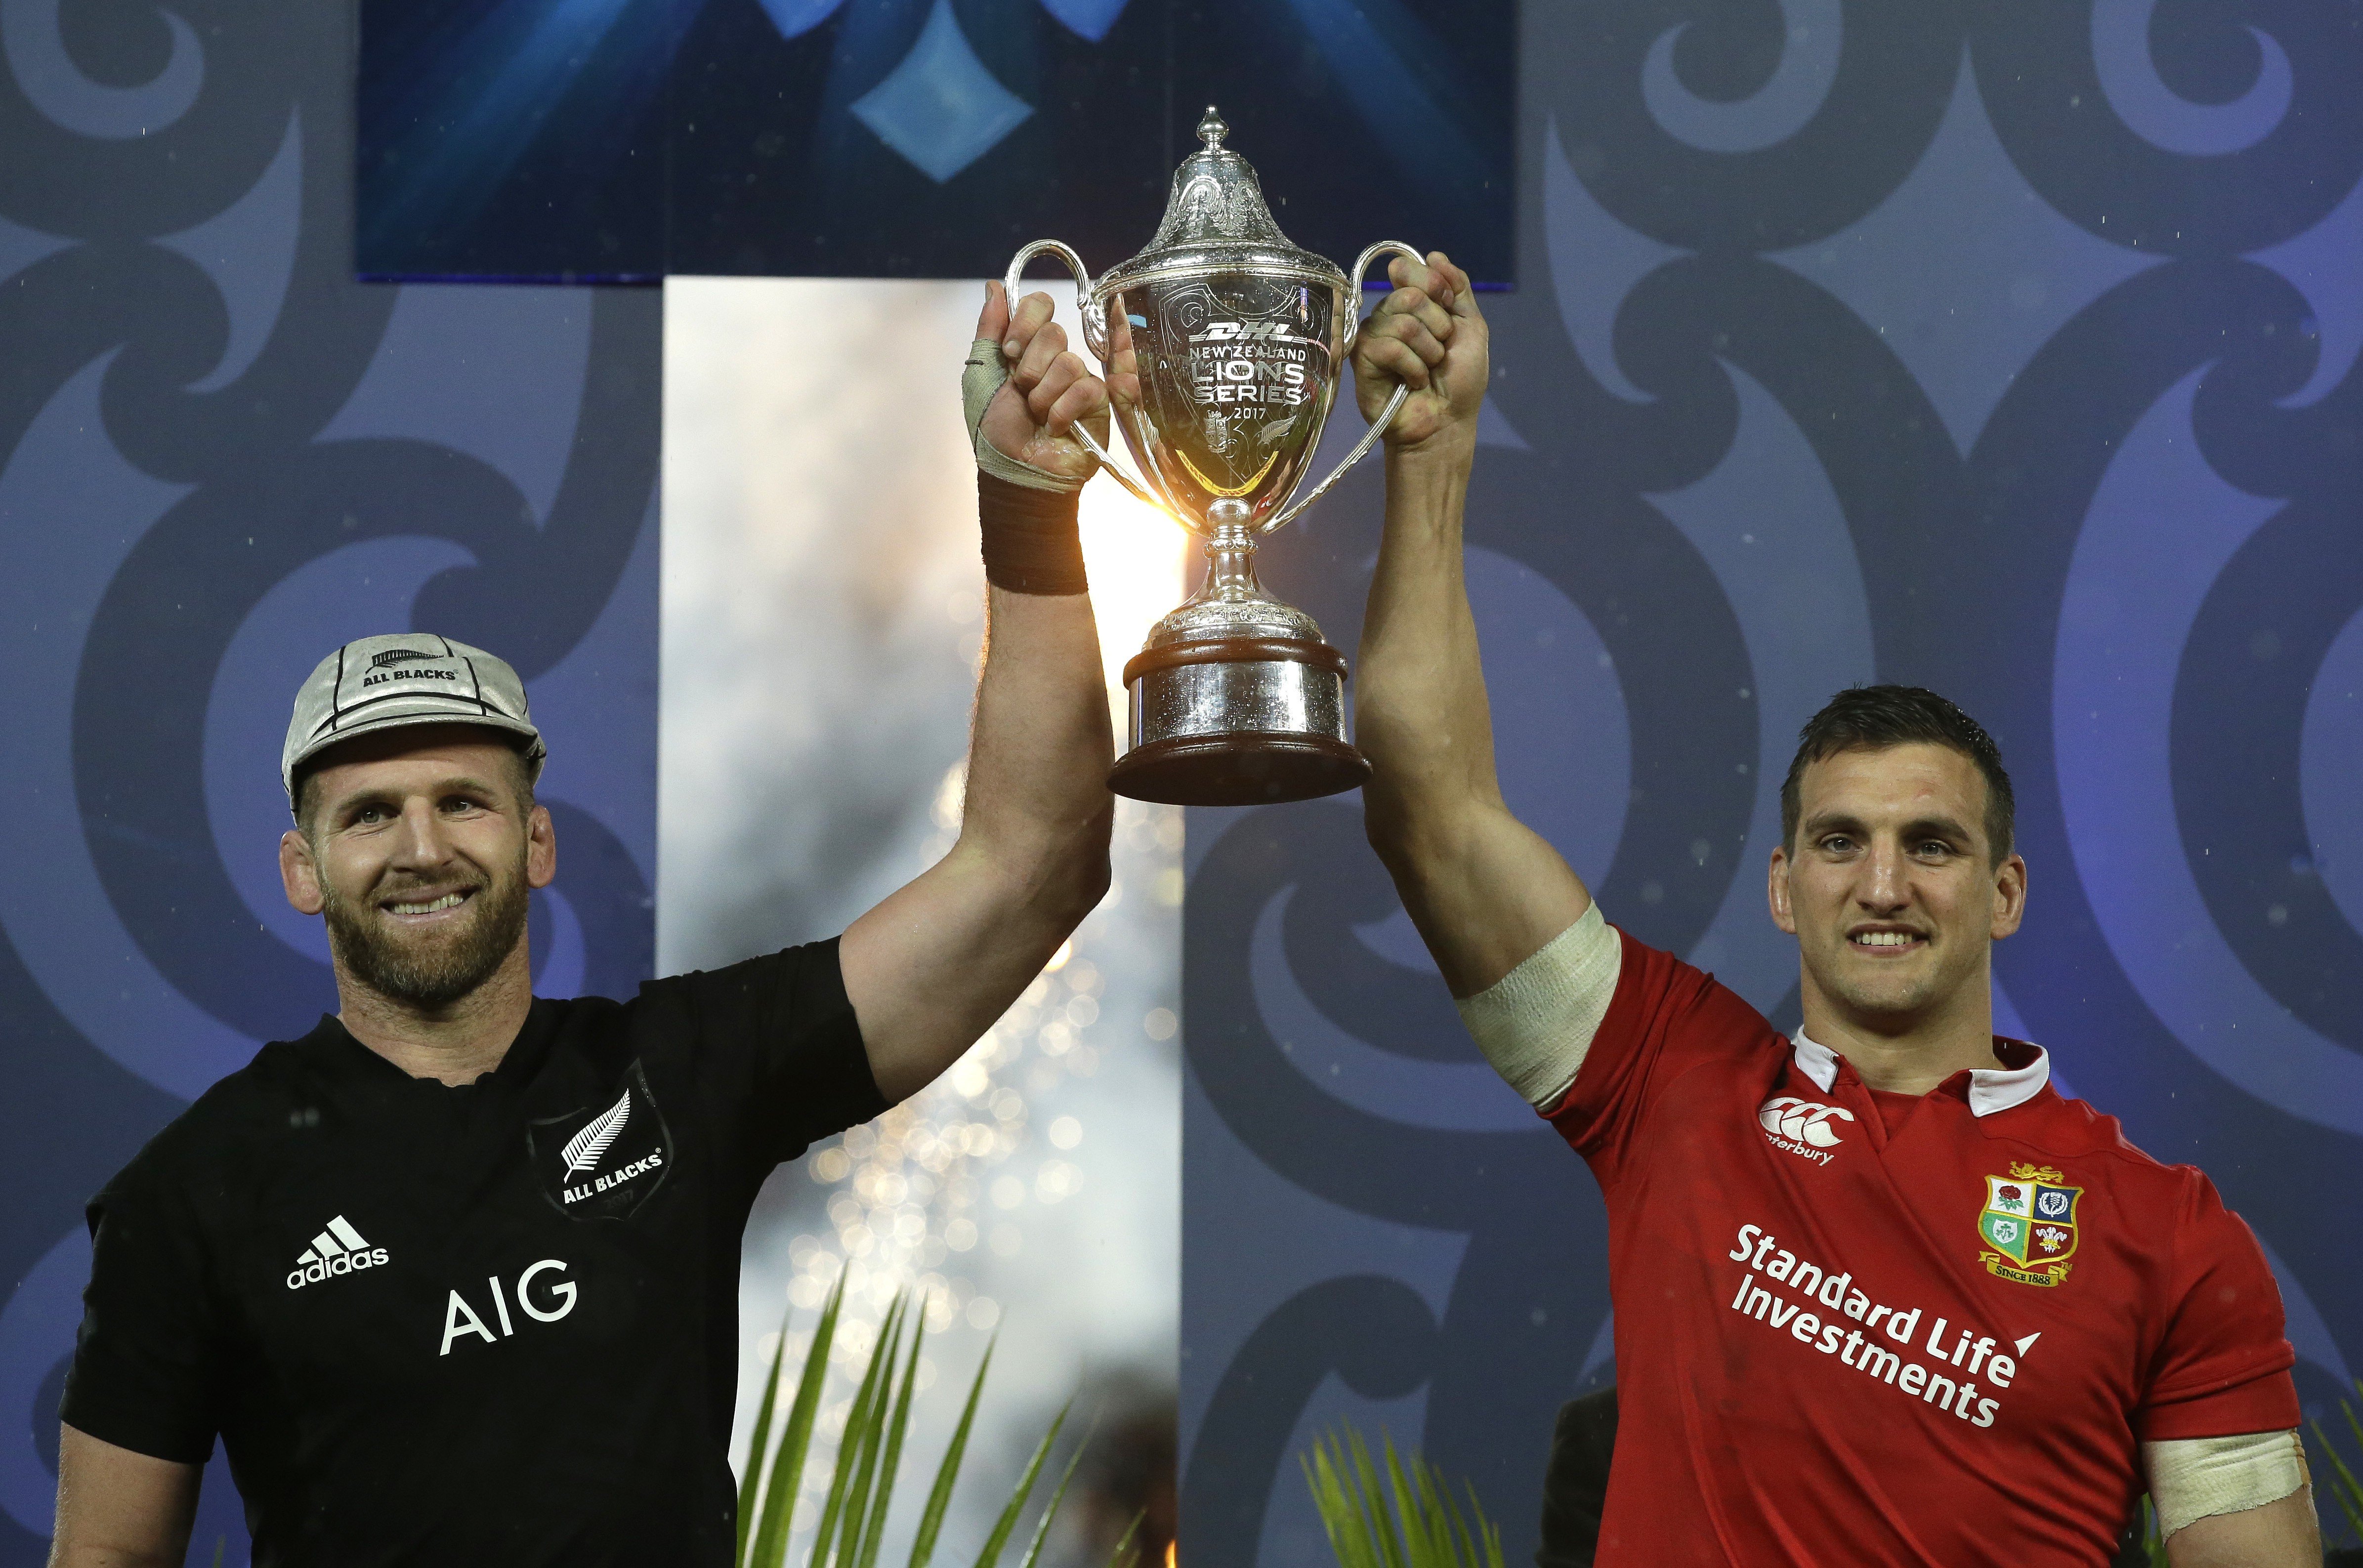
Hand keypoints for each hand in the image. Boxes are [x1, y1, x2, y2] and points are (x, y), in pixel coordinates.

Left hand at [976, 281, 1110, 481]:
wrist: (1014, 469)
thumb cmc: (994, 428)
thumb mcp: (981, 374)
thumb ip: (988, 330)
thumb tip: (994, 286)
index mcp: (1026, 346)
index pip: (1040, 305)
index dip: (1027, 321)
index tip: (1010, 350)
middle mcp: (1054, 358)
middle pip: (1055, 332)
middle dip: (1029, 368)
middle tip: (1022, 392)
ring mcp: (1078, 378)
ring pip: (1069, 362)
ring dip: (1043, 396)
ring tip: (1038, 416)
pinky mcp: (1098, 402)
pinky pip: (1086, 388)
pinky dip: (1062, 412)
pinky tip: (1055, 427)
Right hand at [1350, 251, 1487, 454]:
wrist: (1447, 422)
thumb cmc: (1460, 381)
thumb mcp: (1471, 327)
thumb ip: (1458, 288)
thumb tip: (1434, 254)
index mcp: (1413, 304)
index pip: (1410, 269)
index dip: (1434, 286)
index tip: (1448, 311)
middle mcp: (1389, 315)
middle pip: (1409, 295)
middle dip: (1437, 326)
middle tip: (1440, 352)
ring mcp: (1373, 337)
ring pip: (1401, 322)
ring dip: (1428, 351)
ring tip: (1428, 371)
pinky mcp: (1362, 360)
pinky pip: (1389, 347)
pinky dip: (1412, 367)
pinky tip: (1413, 382)